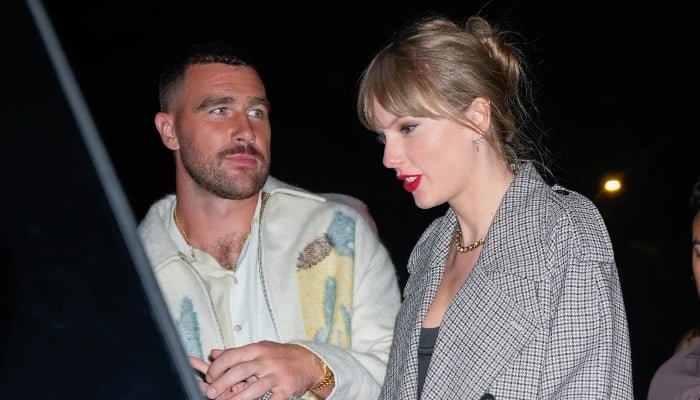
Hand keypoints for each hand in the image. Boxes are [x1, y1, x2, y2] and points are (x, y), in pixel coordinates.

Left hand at [202, 341, 321, 399]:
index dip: (218, 366)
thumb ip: (236, 353)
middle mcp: (267, 361)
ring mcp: (277, 375)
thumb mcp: (259, 349)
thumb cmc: (280, 355)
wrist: (309, 361)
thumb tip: (214, 353)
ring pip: (255, 388)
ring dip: (238, 398)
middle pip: (240, 371)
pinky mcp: (286, 388)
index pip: (232, 356)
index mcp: (257, 349)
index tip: (209, 376)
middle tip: (210, 393)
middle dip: (222, 383)